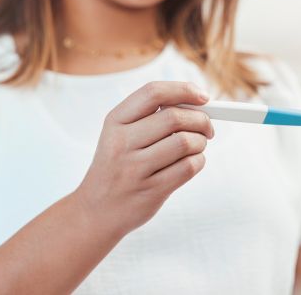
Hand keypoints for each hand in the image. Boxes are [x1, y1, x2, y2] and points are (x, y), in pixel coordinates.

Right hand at [73, 81, 213, 235]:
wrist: (95, 211)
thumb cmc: (115, 167)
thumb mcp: (119, 134)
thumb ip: (150, 115)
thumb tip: (196, 102)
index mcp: (115, 121)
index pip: (154, 93)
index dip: (184, 90)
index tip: (203, 97)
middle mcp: (122, 142)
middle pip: (175, 117)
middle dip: (200, 120)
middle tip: (206, 127)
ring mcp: (136, 168)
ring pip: (185, 142)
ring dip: (200, 142)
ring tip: (196, 146)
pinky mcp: (151, 191)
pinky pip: (188, 167)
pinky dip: (199, 161)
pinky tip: (192, 161)